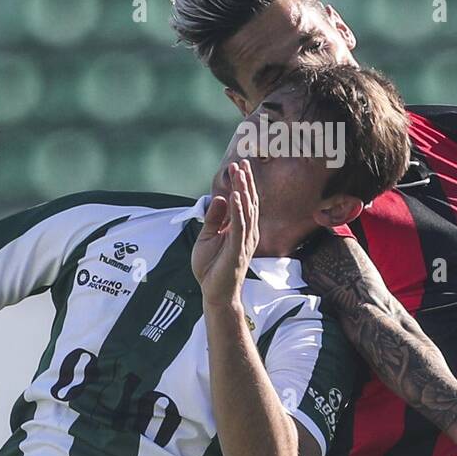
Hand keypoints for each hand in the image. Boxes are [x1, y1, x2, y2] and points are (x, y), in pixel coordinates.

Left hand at [192, 160, 258, 304]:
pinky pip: (240, 226)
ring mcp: (245, 241)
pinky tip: (235, 196)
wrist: (214, 293)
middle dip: (245, 182)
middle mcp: (247, 232)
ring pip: (246, 210)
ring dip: (243, 190)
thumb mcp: (208, 236)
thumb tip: (221, 197)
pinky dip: (238, 210)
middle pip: (248, 202)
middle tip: (241, 163)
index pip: (243, 202)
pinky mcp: (238, 250)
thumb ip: (214, 218)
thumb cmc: (212, 267)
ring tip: (239, 173)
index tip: (238, 165)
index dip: (241, 184)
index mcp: (241, 229)